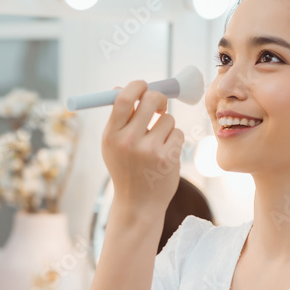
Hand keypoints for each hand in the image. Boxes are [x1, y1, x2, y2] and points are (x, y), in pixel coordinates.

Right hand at [101, 80, 183, 214]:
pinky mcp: (168, 158)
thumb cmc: (125, 169)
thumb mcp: (113, 145)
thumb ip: (118, 118)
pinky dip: (174, 140)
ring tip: (157, 143)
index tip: (143, 86)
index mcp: (111, 135)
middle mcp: (129, 141)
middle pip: (151, 100)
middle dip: (159, 99)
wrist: (138, 204)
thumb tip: (121, 88)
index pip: (124, 99)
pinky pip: (178, 133)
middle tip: (159, 106)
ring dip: (166, 126)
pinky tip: (164, 155)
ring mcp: (149, 150)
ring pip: (168, 118)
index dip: (136, 86)